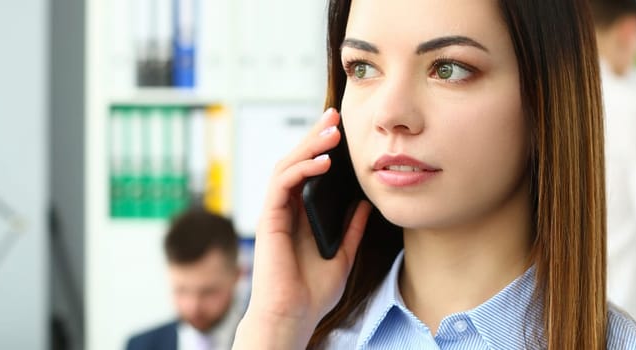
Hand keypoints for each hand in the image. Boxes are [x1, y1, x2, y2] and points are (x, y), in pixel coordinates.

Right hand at [233, 108, 371, 348]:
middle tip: (334, 115)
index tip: (342, 129)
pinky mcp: (269, 219)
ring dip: (309, 146)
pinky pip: (282, 184)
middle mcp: (286, 210)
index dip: (323, 149)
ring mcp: (275, 213)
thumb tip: (366, 204)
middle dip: (315, 136)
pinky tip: (322, 162)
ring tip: (330, 132)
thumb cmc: (312, 293)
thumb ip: (352, 230)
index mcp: (301, 216)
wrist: (293, 316)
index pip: (310, 172)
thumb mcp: (344, 256)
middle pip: (296, 162)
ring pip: (286, 166)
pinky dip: (301, 169)